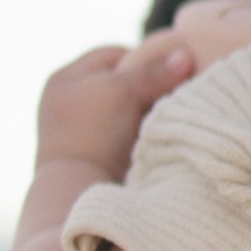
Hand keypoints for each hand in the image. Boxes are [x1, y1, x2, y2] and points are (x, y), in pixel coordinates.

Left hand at [34, 34, 193, 186]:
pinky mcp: (96, 161)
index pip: (114, 55)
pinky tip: (158, 139)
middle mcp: (69, 105)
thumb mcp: (122, 91)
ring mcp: (80, 135)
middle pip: (121, 86)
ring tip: (169, 118)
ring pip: (126, 114)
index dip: (145, 61)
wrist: (79, 194)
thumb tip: (185, 56)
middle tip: (175, 95)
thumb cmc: (94, 134)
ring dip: (147, 116)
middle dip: (147, 90)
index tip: (171, 73)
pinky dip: (142, 137)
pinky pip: (126, 139)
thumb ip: (153, 73)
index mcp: (65, 80)